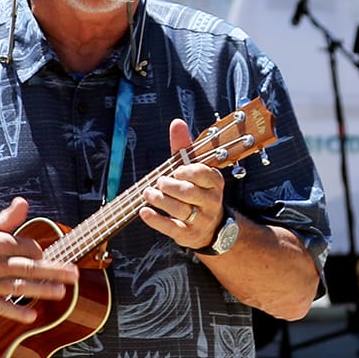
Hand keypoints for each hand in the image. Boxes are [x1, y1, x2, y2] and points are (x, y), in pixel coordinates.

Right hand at [0, 198, 78, 323]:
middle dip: (52, 270)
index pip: (26, 247)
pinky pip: (1, 307)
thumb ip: (7, 219)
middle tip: (75, 274)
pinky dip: (16, 312)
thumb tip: (23, 202)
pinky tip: (32, 316)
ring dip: (40, 290)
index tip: (44, 257)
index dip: (39, 252)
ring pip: (18, 286)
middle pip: (27, 267)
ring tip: (61, 292)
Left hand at [139, 118, 226, 249]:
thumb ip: (184, 148)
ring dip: (159, 200)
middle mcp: (211, 201)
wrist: (211, 227)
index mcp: (215, 182)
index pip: (203, 174)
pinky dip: (155, 219)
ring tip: (148, 193)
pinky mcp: (188, 234)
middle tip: (159, 182)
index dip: (187, 171)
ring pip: (179, 209)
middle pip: (188, 192)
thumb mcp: (193, 169)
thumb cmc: (197, 191)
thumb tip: (176, 122)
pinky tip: (144, 211)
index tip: (176, 170)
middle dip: (169, 186)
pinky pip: (171, 228)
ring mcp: (201, 219)